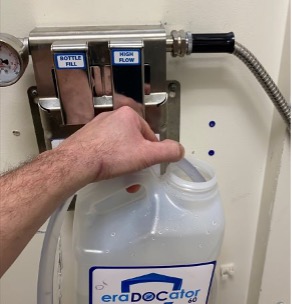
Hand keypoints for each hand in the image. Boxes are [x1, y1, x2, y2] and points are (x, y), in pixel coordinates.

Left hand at [56, 106, 183, 186]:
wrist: (76, 163)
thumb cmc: (112, 156)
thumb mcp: (146, 155)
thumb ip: (168, 152)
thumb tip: (180, 150)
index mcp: (128, 115)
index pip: (149, 135)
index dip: (151, 152)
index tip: (146, 166)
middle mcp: (112, 116)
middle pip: (133, 140)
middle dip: (136, 158)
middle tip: (133, 173)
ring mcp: (97, 125)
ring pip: (118, 145)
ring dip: (123, 159)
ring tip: (119, 173)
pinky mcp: (85, 135)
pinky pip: (103, 146)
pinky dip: (108, 157)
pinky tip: (105, 168)